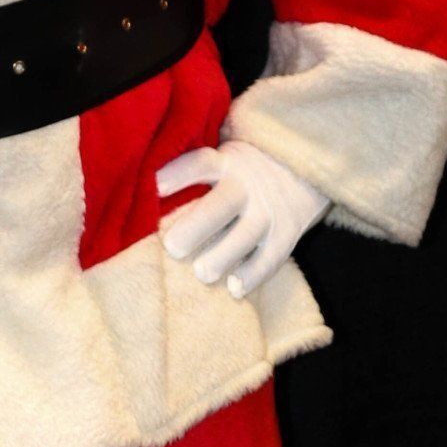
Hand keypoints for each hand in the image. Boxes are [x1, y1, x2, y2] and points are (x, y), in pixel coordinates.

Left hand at [154, 134, 329, 299]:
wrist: (303, 169)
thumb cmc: (242, 169)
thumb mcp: (224, 156)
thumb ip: (194, 171)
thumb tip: (142, 184)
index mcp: (226, 162)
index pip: (201, 164)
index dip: (179, 174)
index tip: (155, 187)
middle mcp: (247, 185)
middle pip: (223, 204)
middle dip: (198, 226)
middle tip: (173, 247)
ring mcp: (268, 211)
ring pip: (246, 234)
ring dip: (223, 256)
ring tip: (202, 273)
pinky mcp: (285, 235)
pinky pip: (271, 257)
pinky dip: (254, 274)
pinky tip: (235, 290)